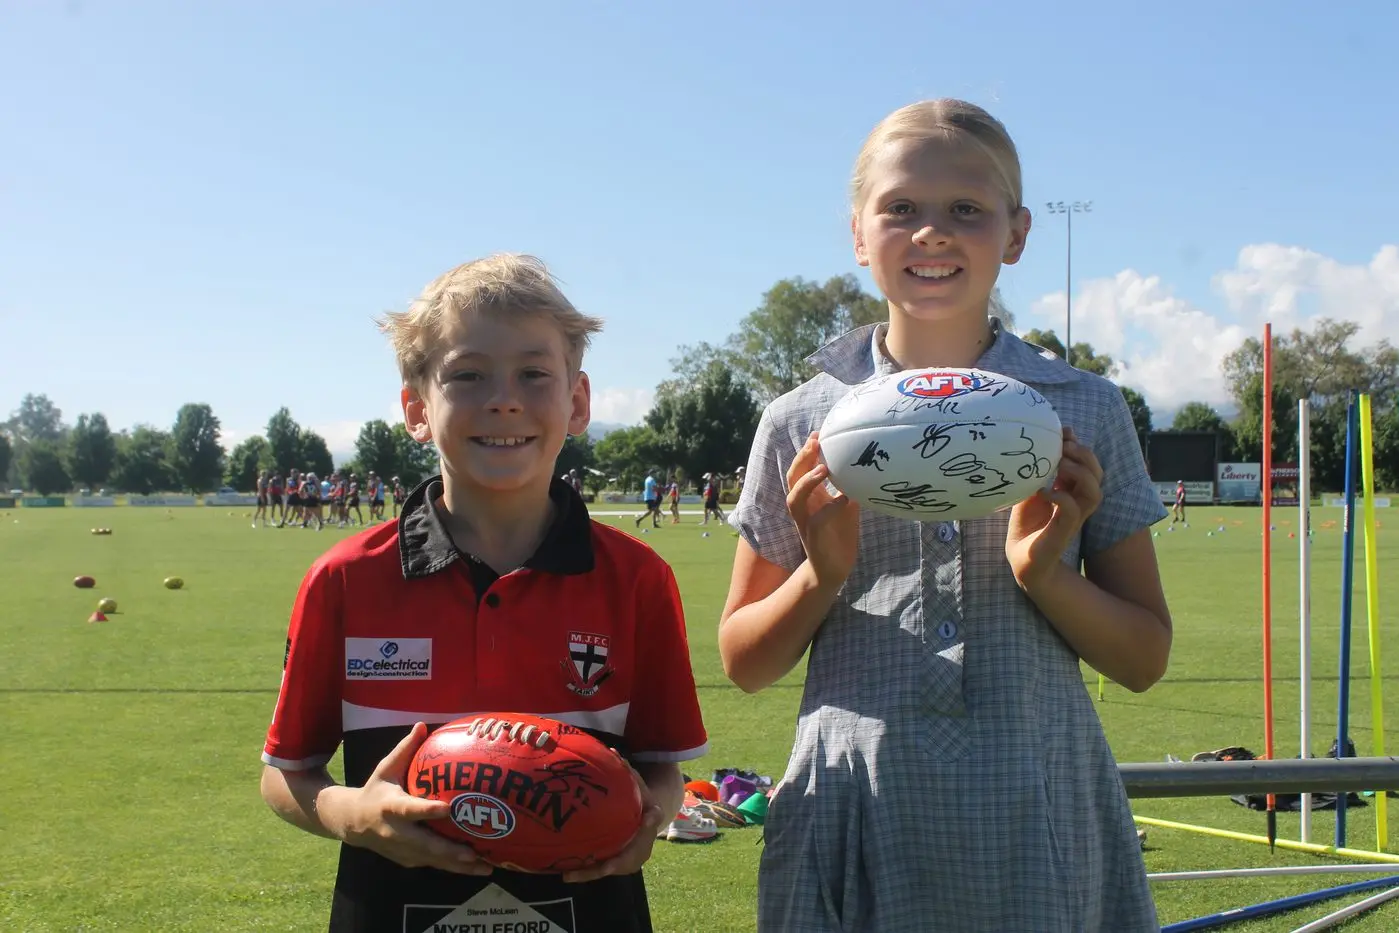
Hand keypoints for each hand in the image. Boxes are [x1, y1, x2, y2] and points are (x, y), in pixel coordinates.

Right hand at [336, 722, 492, 874]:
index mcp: (391, 806)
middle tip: (473, 852)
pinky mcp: (407, 860)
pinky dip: (453, 868)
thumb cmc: (375, 790)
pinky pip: (432, 865)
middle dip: (449, 851)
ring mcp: (401, 850)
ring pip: (432, 860)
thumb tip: (422, 725)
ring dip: (458, 866)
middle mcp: (396, 832)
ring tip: (486, 867)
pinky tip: (476, 868)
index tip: (447, 809)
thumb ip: (405, 749)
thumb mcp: (386, 768)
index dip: (427, 811)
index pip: (410, 809)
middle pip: (424, 844)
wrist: (351, 823)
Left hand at [561, 764, 666, 882]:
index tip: (645, 821)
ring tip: (569, 875)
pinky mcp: (618, 865)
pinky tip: (566, 873)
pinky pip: (601, 869)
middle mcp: (643, 843)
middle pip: (629, 856)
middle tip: (599, 866)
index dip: (649, 821)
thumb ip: (626, 770)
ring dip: (591, 873)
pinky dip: (586, 872)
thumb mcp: (636, 784)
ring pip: (612, 868)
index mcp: (651, 818)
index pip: (653, 818)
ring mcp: (631, 857)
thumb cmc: (638, 798)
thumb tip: (613, 752)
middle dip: (612, 864)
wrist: (645, 817)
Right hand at [786, 432, 859, 587]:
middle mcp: (803, 507)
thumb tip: (867, 466)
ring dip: (807, 482)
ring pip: (795, 498)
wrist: (833, 569)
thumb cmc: (839, 535)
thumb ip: (851, 487)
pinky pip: (817, 521)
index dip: (807, 451)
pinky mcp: (813, 538)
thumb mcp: (847, 507)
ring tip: (823, 469)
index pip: (802, 469)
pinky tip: (845, 499)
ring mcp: (806, 522)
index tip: (818, 433)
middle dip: (802, 459)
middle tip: (815, 441)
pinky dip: (830, 508)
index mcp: (810, 497)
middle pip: (793, 477)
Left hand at [1005, 427, 1103, 594]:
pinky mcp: (1063, 531)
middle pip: (1098, 473)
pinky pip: (1072, 510)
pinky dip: (1060, 496)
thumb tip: (1041, 443)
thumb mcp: (1029, 489)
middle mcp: (1078, 502)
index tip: (1065, 432)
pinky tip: (1042, 491)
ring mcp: (1073, 516)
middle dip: (1084, 455)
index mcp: (1072, 489)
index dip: (1080, 446)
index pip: (1088, 463)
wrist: (1021, 558)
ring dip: (1079, 473)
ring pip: (1094, 491)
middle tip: (1063, 447)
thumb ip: (1038, 469)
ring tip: (1058, 465)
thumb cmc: (1027, 522)